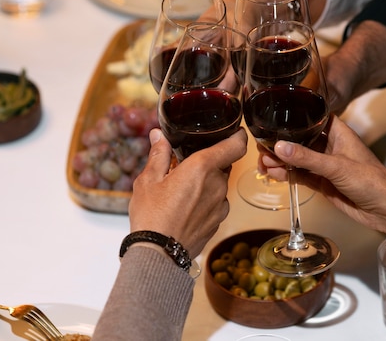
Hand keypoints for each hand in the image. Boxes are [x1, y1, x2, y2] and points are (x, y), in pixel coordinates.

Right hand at [129, 128, 247, 257]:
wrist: (159, 254)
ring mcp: (220, 204)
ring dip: (207, 181)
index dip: (237, 135)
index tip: (233, 131)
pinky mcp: (218, 220)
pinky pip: (217, 201)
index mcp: (202, 167)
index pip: (236, 144)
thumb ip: (159, 154)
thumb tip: (159, 135)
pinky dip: (207, 199)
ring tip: (183, 187)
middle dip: (210, 160)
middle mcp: (217, 184)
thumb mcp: (148, 180)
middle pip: (224, 163)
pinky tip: (187, 205)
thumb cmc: (152, 216)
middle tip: (189, 163)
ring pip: (219, 183)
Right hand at [260, 115, 385, 233]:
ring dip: (280, 161)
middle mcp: (329, 145)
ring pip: (297, 159)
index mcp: (337, 132)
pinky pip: (300, 175)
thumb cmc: (372, 181)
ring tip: (263, 164)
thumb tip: (279, 147)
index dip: (292, 118)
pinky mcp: (322, 182)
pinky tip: (273, 174)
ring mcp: (325, 165)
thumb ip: (307, 158)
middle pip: (300, 140)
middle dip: (281, 144)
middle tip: (262, 149)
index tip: (271, 122)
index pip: (311, 118)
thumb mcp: (336, 167)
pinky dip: (287, 175)